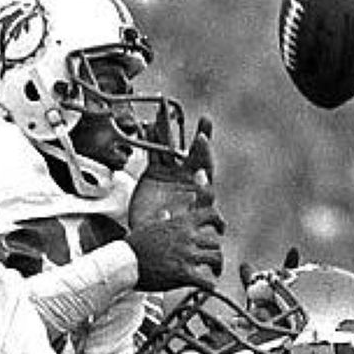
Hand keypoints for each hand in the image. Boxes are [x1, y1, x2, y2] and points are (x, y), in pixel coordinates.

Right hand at [127, 199, 224, 291]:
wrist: (126, 262)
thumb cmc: (135, 245)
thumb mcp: (150, 225)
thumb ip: (164, 219)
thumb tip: (166, 214)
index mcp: (181, 223)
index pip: (210, 214)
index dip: (219, 222)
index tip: (221, 229)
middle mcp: (188, 237)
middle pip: (216, 242)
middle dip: (216, 252)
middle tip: (214, 260)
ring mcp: (187, 255)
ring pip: (217, 259)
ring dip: (217, 267)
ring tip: (214, 273)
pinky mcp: (183, 274)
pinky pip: (207, 281)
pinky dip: (211, 285)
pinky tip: (208, 287)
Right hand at [128, 111, 215, 227]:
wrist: (154, 242)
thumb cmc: (176, 235)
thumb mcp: (191, 219)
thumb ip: (201, 200)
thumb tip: (204, 178)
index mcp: (199, 187)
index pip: (205, 164)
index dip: (204, 150)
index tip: (202, 138)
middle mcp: (186, 177)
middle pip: (191, 150)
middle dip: (193, 132)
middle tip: (198, 117)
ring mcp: (170, 174)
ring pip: (169, 147)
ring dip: (167, 130)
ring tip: (163, 111)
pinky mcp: (154, 174)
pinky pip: (153, 152)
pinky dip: (150, 140)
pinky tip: (148, 127)